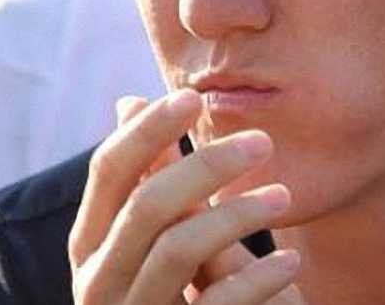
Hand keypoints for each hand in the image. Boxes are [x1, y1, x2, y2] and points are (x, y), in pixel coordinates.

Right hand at [68, 90, 305, 303]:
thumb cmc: (185, 291)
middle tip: (263, 142)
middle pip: (145, 207)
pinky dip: (255, 279)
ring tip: (284, 197)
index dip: (147, 130)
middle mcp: (99, 281)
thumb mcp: (166, 233)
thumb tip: (130, 102)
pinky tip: (290, 261)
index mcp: (94, 244)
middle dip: (204, 166)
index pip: (109, 172)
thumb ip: (151, 179)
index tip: (192, 98)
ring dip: (236, 215)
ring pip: (176, 251)